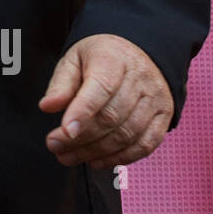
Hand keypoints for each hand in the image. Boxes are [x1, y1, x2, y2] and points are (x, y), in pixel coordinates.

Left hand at [39, 33, 173, 169]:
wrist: (135, 53)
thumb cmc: (99, 59)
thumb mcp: (73, 60)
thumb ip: (61, 84)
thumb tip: (48, 106)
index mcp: (114, 59)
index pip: (101, 88)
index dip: (82, 112)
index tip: (65, 131)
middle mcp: (140, 79)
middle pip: (113, 116)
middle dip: (81, 138)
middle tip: (55, 146)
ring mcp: (156, 98)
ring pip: (128, 134)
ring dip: (96, 152)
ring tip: (69, 156)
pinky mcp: (164, 116)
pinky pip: (145, 144)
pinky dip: (121, 158)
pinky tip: (97, 161)